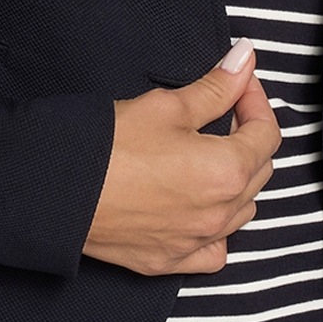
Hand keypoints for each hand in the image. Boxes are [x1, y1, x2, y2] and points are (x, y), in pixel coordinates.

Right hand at [83, 38, 281, 275]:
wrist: (56, 192)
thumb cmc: (107, 146)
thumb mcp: (167, 106)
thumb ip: (215, 87)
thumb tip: (244, 60)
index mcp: (227, 170)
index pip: (266, 133)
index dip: (255, 100)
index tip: (237, 84)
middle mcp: (220, 213)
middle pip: (259, 171)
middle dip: (247, 137)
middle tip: (221, 113)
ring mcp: (196, 242)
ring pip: (242, 211)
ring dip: (236, 181)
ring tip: (209, 157)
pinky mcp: (169, 261)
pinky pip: (215, 251)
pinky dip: (217, 230)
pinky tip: (201, 210)